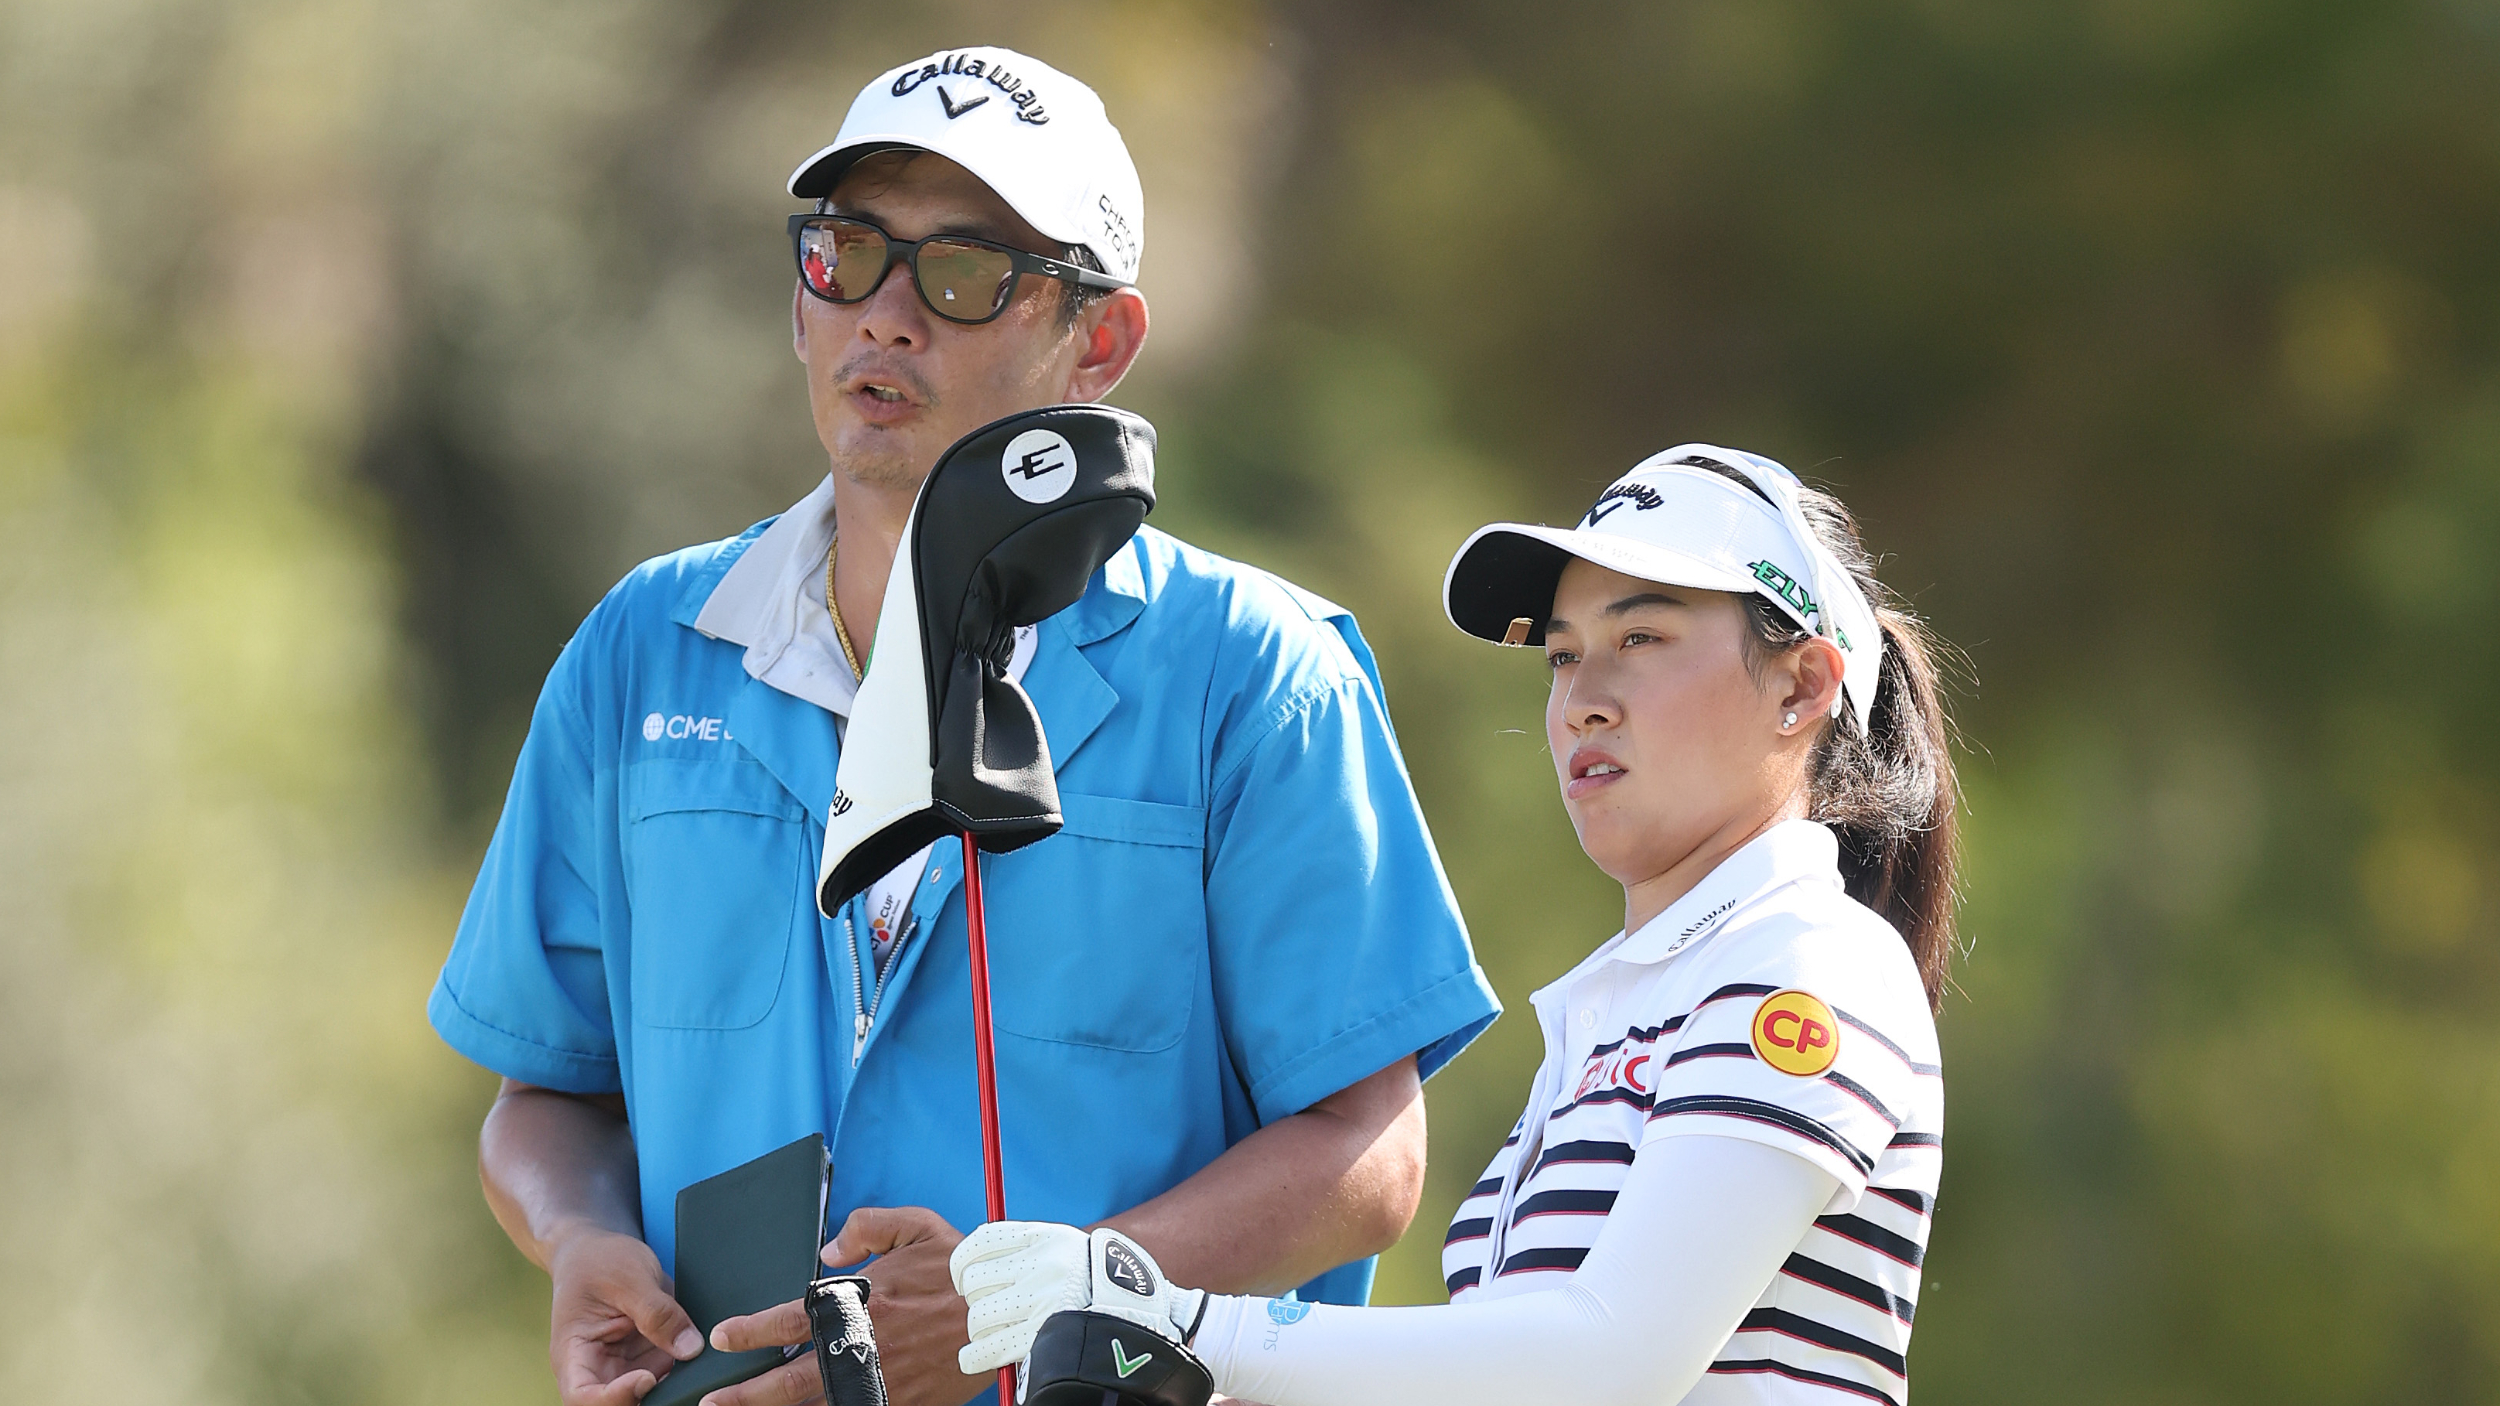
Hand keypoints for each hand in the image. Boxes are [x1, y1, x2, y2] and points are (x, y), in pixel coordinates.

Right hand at [547, 1227, 705, 1405]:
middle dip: (651, 1396)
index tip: (646, 1378)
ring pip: (647, 1396)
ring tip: (698, 1363)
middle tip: (686, 1377)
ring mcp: (622, 1368)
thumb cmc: (600, 1261)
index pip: (582, 1396)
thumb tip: (690, 1349)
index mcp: (573, 1353)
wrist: (596, 1251)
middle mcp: (595, 1369)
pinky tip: (701, 1357)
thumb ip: (657, 1313)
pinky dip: (684, 1372)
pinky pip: (665, 1377)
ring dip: (673, 1386)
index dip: (615, 1398)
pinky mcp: (644, 1361)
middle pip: (619, 1404)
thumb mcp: (630, 1277)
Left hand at [706, 1206, 974, 1405]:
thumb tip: (827, 1252)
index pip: (791, 1318)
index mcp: (862, 1301)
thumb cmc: (963, 1267)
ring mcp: (883, 1380)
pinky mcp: (904, 1402)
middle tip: (713, 1399)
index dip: (751, 1330)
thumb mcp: (916, 1224)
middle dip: (747, 1391)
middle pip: (792, 1378)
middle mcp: (865, 1345)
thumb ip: (866, 1227)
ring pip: (818, 1404)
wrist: (1012, 1309)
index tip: (723, 1337)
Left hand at [951, 1225, 1206, 1375]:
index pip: (983, 1241)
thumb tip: (981, 1262)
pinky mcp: (1041, 1336)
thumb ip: (1033, 1251)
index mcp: (1047, 1238)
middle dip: (974, 1299)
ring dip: (979, 1330)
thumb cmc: (1105, 1285)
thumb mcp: (1073, 1249)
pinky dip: (975, 1356)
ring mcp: (1041, 1301)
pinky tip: (974, 1358)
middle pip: (976, 1281)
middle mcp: (1041, 1265)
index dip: (962, 1261)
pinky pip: (989, 1348)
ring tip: (986, 1336)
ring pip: (979, 1317)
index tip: (961, 1276)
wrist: (1146, 1318)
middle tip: (984, 1309)